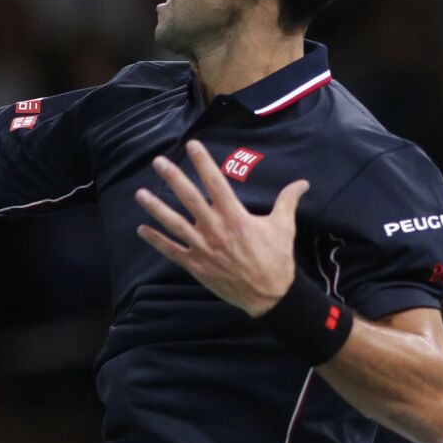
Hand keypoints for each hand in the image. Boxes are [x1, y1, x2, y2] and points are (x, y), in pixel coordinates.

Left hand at [135, 139, 308, 316]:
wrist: (270, 296)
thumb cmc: (277, 259)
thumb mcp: (284, 227)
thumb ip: (288, 201)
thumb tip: (302, 183)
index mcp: (235, 216)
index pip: (216, 183)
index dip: (203, 163)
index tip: (192, 145)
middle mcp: (216, 229)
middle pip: (189, 198)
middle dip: (173, 178)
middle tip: (158, 162)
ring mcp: (203, 248)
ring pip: (174, 223)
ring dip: (156, 208)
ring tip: (140, 193)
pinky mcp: (196, 265)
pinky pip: (172, 250)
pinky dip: (156, 240)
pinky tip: (141, 229)